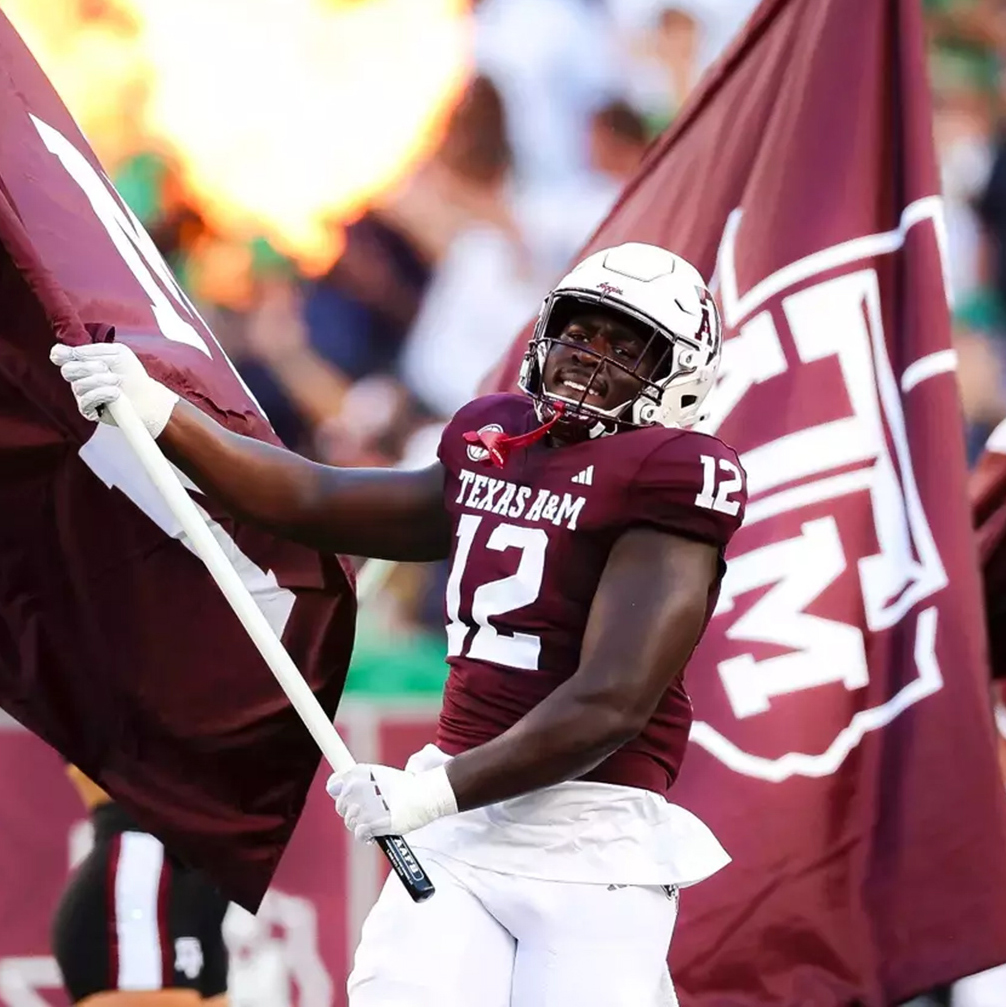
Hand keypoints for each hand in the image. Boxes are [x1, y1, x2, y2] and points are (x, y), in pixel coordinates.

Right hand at [50, 342, 178, 438]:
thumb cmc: (131, 374)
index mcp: (83, 361)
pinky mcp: (87, 410)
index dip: (59, 354)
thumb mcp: (117, 353)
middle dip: (87, 367)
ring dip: (99, 381)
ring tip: (117, 381)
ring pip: (78, 385)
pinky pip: (85, 400)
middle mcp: (78, 377)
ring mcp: (82, 394)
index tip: (65, 354)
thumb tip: (71, 352)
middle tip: (105, 367)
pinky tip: (115, 393)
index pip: (59, 355)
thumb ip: (94, 351)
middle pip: (67, 370)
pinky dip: (101, 394)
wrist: (146, 397)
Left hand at [326, 763, 457, 842]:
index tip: (355, 799)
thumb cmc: (404, 787)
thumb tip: (331, 787)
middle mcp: (359, 786)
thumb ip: (352, 779)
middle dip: (351, 812)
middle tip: (369, 811)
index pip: (334, 785)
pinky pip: (359, 833)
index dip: (342, 794)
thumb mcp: (378, 775)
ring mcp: (365, 805)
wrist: (426, 795)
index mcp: (360, 772)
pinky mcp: (373, 822)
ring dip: (360, 824)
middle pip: (340, 806)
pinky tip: (374, 833)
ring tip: (375, 820)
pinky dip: (365, 835)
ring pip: (349, 821)